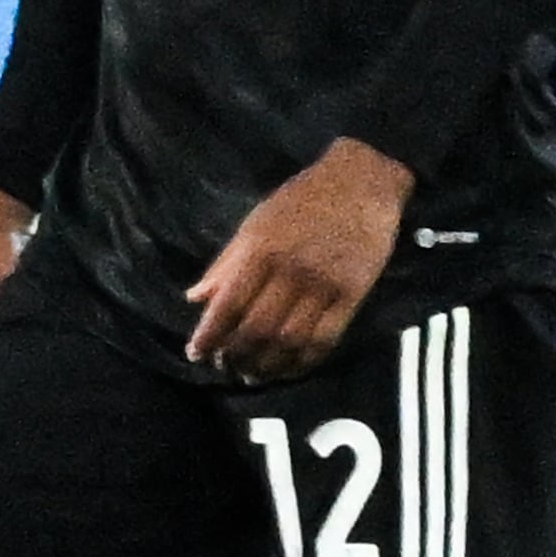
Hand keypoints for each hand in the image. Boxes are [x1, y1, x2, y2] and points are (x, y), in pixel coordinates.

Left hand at [180, 138, 409, 382]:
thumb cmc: (301, 200)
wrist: (360, 182)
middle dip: (236, 355)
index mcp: (260, 250)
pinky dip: (304, 361)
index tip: (195, 354)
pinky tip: (290, 369)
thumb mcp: (254, 223)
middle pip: (257, 329)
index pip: (228, 304)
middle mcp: (289, 271)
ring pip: (290, 341)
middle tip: (225, 367)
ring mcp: (323, 285)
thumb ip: (225, 263)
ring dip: (267, 365)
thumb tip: (194, 298)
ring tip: (253, 374)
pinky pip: (325, 339)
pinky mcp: (352, 295)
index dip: (210, 335)